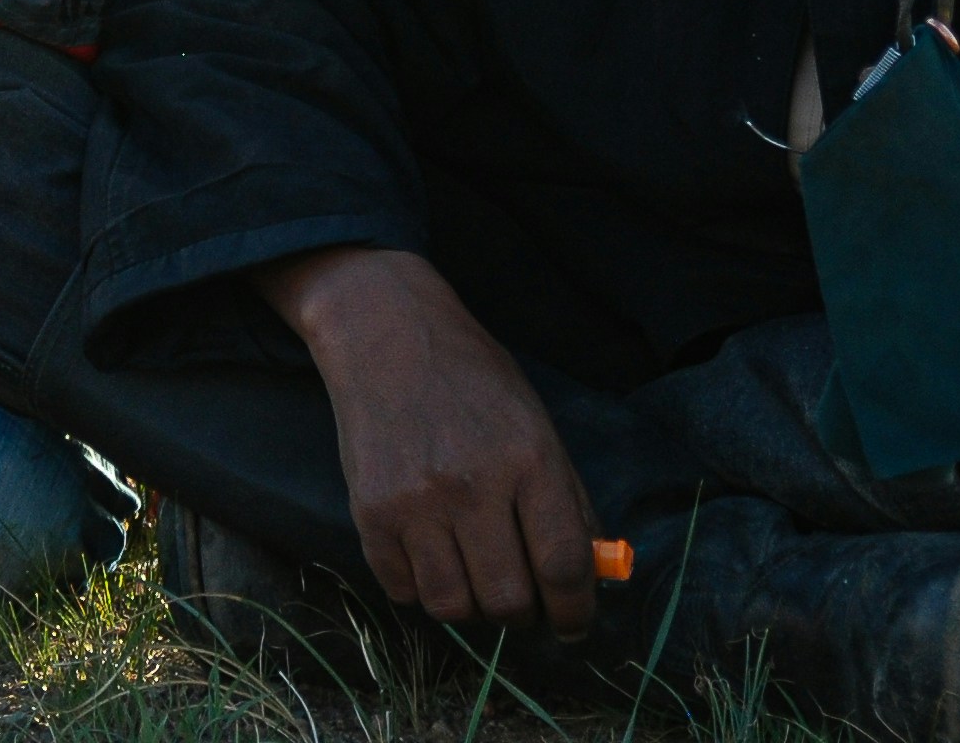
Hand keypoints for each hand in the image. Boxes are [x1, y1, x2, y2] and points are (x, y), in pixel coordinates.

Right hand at [256, 247, 597, 636]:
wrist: (385, 335)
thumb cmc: (473, 380)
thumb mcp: (536, 424)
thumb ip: (565, 501)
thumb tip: (590, 577)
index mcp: (527, 459)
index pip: (563, 566)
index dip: (576, 610)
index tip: (574, 624)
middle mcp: (472, 486)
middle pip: (508, 600)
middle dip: (522, 613)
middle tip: (519, 597)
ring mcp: (415, 503)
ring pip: (453, 607)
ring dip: (470, 606)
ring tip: (471, 575)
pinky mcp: (369, 513)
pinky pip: (403, 592)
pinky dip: (421, 588)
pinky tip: (429, 554)